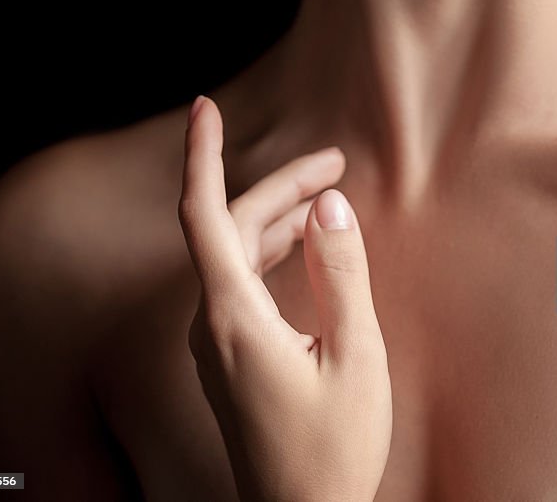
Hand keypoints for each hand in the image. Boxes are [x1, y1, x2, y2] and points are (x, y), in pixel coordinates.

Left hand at [177, 96, 391, 501]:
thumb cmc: (332, 449)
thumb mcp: (354, 355)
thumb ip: (342, 273)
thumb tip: (331, 205)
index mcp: (233, 317)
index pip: (204, 215)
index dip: (202, 155)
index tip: (204, 106)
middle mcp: (212, 323)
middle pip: (233, 228)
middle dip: (282, 187)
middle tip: (335, 161)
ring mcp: (216, 341)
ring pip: (237, 255)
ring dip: (281, 219)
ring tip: (329, 195)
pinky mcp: (230, 355)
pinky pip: (242, 282)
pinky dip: (274, 252)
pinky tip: (305, 246)